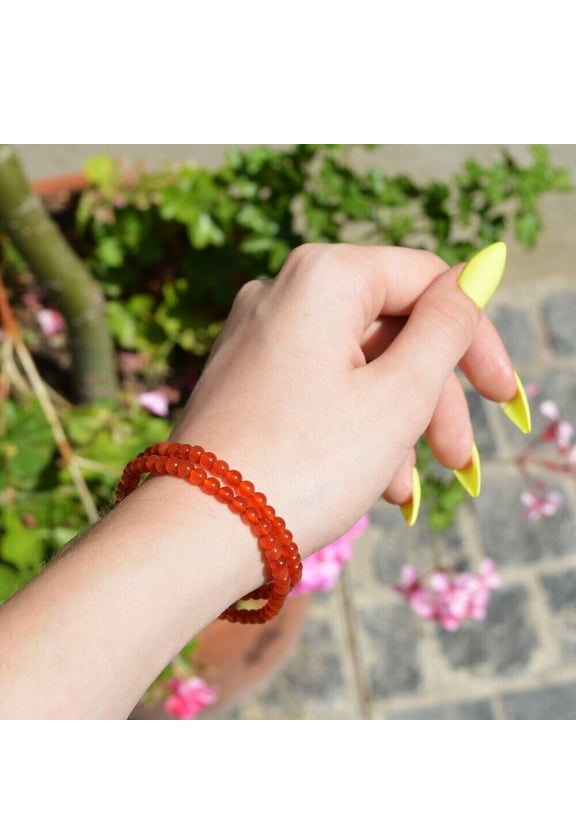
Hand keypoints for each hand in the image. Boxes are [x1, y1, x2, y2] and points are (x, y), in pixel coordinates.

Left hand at [171, 243, 517, 554]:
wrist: (200, 532)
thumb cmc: (305, 464)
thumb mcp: (400, 395)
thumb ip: (447, 327)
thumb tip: (479, 270)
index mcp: (324, 276)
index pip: (427, 281)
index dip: (475, 339)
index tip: (502, 397)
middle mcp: (282, 292)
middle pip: (390, 329)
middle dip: (432, 398)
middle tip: (458, 459)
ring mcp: (256, 336)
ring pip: (357, 366)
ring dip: (396, 424)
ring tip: (405, 488)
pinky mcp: (243, 379)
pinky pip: (319, 389)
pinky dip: (353, 428)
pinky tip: (371, 483)